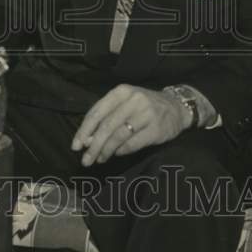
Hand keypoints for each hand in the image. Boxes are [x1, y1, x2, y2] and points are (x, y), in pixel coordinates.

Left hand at [71, 84, 188, 166]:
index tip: (76, 146)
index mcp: (121, 92)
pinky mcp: (157, 129)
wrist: (176, 107)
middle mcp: (133, 100)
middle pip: (107, 126)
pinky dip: (122, 151)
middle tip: (85, 160)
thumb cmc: (143, 106)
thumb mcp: (124, 104)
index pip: (97, 112)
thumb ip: (106, 118)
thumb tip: (87, 141)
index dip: (84, 130)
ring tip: (99, 159)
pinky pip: (133, 143)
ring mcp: (146, 114)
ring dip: (106, 151)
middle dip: (93, 145)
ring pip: (119, 136)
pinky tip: (116, 154)